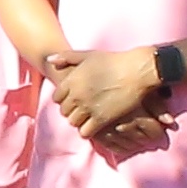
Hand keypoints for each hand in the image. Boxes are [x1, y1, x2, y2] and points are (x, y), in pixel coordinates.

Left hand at [50, 45, 175, 139]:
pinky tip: (96, 126)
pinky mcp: (101, 119)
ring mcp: (88, 107)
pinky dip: (88, 131)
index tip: (75, 99)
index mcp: (71, 80)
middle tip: (83, 110)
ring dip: (80, 122)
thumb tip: (49, 60)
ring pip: (73, 123)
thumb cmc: (113, 61)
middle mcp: (76, 95)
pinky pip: (85, 132)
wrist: (136, 71)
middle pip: (64, 112)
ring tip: (90, 118)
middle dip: (72, 111)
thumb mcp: (88, 55)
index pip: (56, 98)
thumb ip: (67, 57)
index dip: (65, 100)